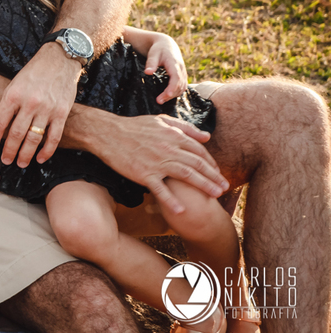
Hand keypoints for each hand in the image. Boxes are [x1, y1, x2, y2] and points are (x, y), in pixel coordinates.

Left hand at [0, 44, 80, 167]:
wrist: (59, 60)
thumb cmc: (32, 75)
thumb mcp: (12, 87)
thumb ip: (0, 110)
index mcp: (13, 95)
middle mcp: (30, 102)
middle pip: (16, 133)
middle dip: (9, 151)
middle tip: (5, 161)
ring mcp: (47, 108)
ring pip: (34, 138)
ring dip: (26, 154)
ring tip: (20, 163)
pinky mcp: (62, 113)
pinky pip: (54, 137)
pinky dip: (47, 151)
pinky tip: (40, 159)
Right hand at [89, 111, 228, 212]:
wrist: (107, 133)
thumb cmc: (133, 126)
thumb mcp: (160, 121)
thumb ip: (185, 127)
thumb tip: (206, 136)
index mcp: (173, 136)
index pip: (199, 151)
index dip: (211, 162)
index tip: (217, 172)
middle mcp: (168, 149)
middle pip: (198, 164)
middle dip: (214, 176)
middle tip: (226, 188)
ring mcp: (156, 162)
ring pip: (186, 175)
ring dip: (203, 186)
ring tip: (216, 195)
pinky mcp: (143, 174)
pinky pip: (160, 189)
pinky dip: (171, 201)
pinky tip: (181, 211)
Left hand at [142, 32, 188, 103]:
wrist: (167, 44)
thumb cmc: (159, 49)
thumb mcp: (153, 54)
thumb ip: (151, 63)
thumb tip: (147, 72)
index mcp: (174, 64)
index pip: (176, 77)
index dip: (172, 87)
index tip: (166, 95)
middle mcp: (181, 69)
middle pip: (180, 85)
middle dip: (170, 94)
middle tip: (159, 101)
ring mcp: (183, 72)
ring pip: (182, 87)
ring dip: (173, 95)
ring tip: (161, 100)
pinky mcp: (182, 75)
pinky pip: (182, 86)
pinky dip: (176, 92)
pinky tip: (168, 96)